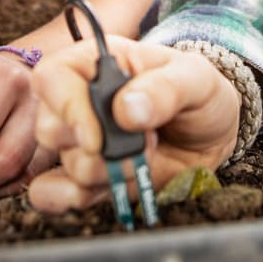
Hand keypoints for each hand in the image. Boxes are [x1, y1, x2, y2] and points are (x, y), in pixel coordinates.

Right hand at [27, 36, 240, 213]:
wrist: (213, 132)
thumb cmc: (199, 91)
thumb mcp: (196, 78)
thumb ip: (166, 88)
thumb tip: (126, 110)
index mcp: (97, 63)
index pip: (53, 76)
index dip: (66, 107)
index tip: (97, 138)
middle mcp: (80, 100)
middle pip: (50, 128)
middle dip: (99, 149)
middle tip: (146, 141)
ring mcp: (81, 139)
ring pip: (66, 165)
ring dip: (110, 172)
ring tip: (146, 155)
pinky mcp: (87, 174)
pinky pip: (52, 193)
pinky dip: (75, 197)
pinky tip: (109, 187)